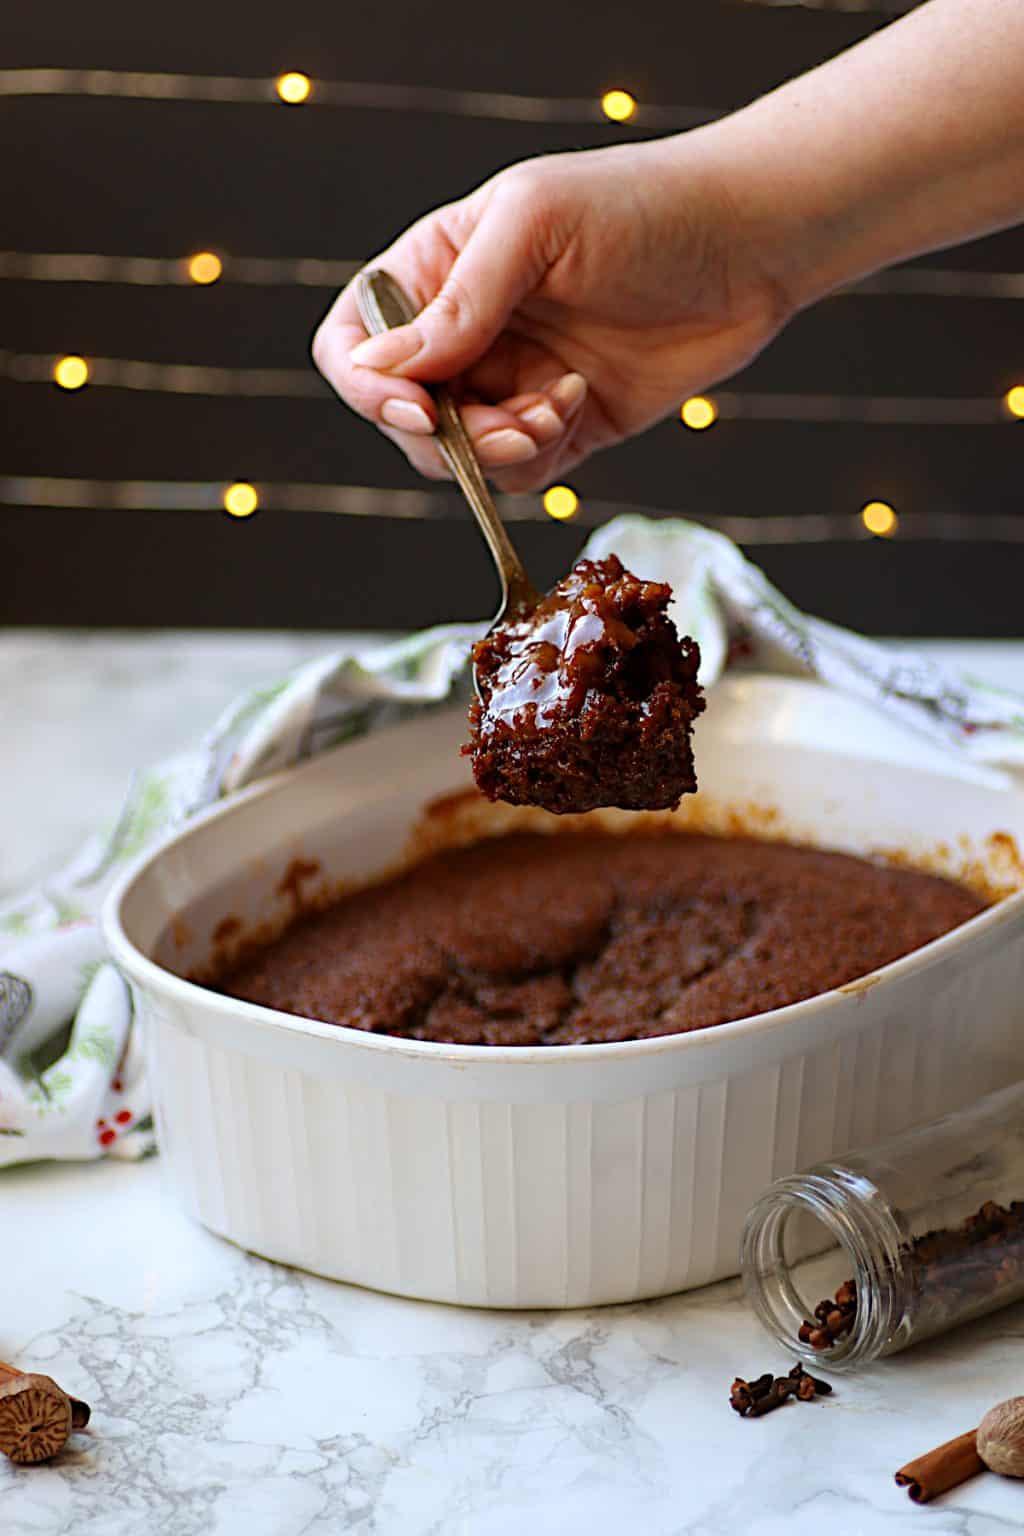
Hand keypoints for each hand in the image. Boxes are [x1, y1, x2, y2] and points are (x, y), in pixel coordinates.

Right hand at [312, 135, 793, 490]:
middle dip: (450, 435)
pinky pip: (517, 473)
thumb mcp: (536, 228)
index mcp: (437, 269)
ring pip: (459, 457)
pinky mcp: (561, 425)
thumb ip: (457, 302)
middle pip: (403, 416)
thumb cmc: (644, 207)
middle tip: (513, 423)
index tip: (422, 409)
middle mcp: (465, 331)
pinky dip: (537, 456)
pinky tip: (578, 403)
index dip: (369, 386)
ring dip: (498, 450)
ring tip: (555, 409)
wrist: (752, 245)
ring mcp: (512, 382)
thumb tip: (376, 368)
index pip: (355, 343)